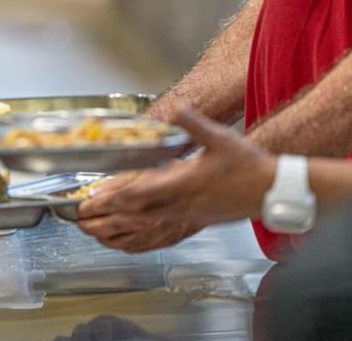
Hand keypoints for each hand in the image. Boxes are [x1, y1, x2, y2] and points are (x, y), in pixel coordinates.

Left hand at [77, 109, 275, 252]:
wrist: (270, 191)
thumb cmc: (248, 166)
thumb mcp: (221, 137)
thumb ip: (194, 123)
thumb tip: (178, 109)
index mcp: (185, 182)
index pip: (142, 192)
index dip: (114, 196)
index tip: (93, 198)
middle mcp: (182, 204)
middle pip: (135, 214)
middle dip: (105, 217)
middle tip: (80, 217)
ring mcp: (186, 217)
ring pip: (143, 229)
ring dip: (115, 231)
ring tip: (91, 231)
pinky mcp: (191, 224)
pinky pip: (157, 236)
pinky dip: (136, 240)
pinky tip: (123, 242)